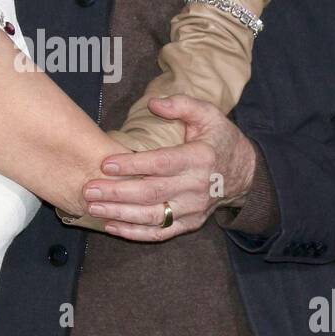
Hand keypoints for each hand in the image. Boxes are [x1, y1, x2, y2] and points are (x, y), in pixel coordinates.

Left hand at [81, 94, 255, 239]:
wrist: (245, 174)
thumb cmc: (220, 140)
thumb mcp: (208, 114)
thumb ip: (182, 105)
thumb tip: (154, 103)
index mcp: (200, 159)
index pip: (161, 163)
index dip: (132, 164)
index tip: (106, 164)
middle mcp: (196, 187)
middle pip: (151, 192)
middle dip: (117, 192)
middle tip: (89, 188)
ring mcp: (193, 209)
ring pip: (152, 216)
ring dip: (120, 214)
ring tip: (94, 207)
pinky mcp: (190, 224)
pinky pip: (160, 232)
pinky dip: (134, 233)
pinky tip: (111, 225)